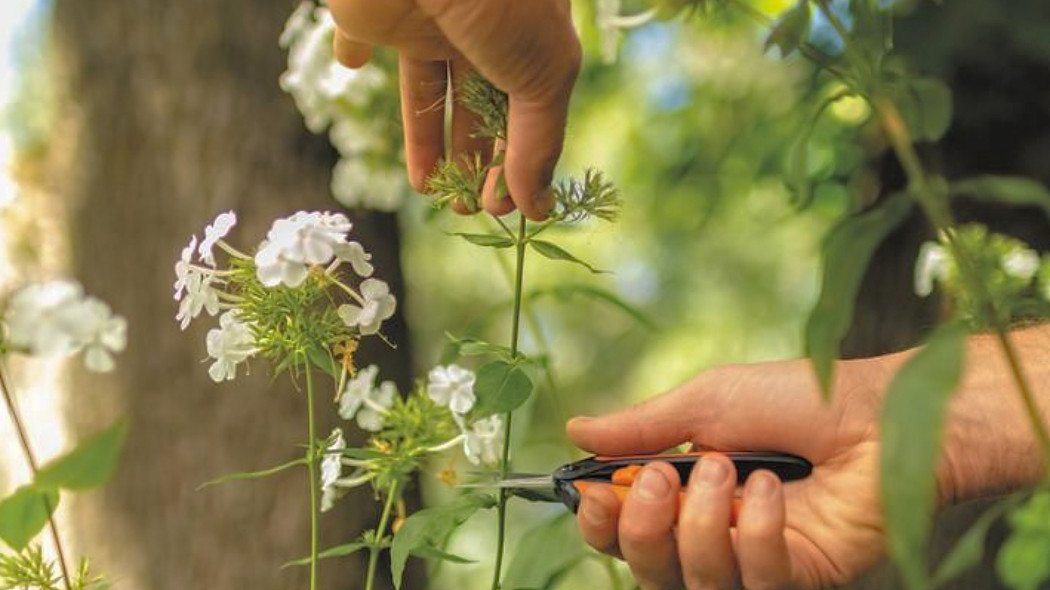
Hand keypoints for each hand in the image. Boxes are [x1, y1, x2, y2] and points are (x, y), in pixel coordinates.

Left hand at [326, 0, 580, 219]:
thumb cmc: (503, 2)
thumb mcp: (543, 75)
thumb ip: (539, 143)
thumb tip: (537, 207)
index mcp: (528, 36)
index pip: (528, 108)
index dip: (518, 158)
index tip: (505, 206)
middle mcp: (478, 28)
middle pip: (478, 106)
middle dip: (476, 159)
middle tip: (468, 209)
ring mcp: (424, 18)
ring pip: (425, 89)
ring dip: (427, 140)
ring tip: (429, 190)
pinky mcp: (372, 11)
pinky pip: (359, 33)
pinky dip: (355, 52)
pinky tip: (353, 66)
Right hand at [567, 357, 899, 589]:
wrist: (882, 412)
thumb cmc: (799, 397)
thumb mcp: (708, 401)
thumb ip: (642, 426)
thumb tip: (575, 429)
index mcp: (686, 491)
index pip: (623, 530)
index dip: (601, 521)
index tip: (595, 492)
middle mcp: (714, 533)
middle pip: (647, 568)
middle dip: (642, 528)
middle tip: (662, 479)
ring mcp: (755, 561)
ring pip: (694, 582)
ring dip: (700, 525)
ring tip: (730, 468)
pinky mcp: (798, 578)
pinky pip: (755, 581)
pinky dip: (756, 533)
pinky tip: (776, 490)